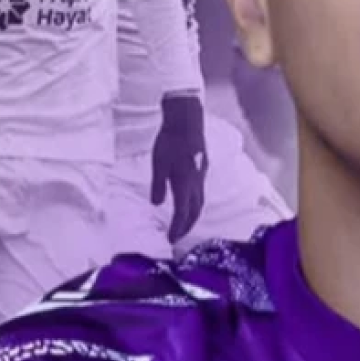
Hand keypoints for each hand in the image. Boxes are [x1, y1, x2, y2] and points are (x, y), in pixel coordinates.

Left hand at [150, 93, 207, 242]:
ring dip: (193, 216)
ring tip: (184, 223)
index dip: (177, 228)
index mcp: (184, 184)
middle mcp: (196, 183)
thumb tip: (156, 204)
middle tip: (178, 236)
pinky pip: (201, 191)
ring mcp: (201, 176)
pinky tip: (189, 200)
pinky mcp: (203, 168)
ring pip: (201, 202)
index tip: (171, 239)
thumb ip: (158, 186)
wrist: (187, 121)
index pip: (182, 213)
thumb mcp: (158, 164)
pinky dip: (196, 203)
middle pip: (195, 211)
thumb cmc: (169, 141)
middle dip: (187, 226)